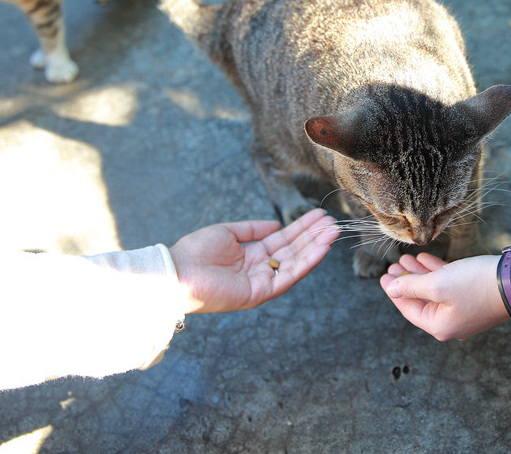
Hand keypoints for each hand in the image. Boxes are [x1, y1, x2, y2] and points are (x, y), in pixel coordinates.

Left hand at [169, 208, 338, 313]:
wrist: (178, 272)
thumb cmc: (195, 252)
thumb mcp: (227, 232)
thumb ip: (252, 229)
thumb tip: (276, 225)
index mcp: (252, 255)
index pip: (283, 240)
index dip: (301, 228)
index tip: (319, 216)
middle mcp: (260, 269)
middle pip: (293, 251)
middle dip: (313, 237)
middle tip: (332, 223)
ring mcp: (261, 282)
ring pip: (295, 263)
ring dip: (315, 248)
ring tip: (332, 233)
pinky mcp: (260, 293)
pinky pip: (288, 277)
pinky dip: (306, 263)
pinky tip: (320, 249)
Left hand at [380, 253, 507, 340]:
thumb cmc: (474, 284)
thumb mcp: (436, 284)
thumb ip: (411, 287)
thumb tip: (391, 289)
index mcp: (440, 326)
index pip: (409, 309)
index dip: (394, 291)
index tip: (383, 276)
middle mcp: (451, 323)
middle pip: (421, 300)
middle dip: (406, 281)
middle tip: (393, 265)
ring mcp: (464, 312)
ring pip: (435, 291)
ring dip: (420, 274)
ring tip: (406, 258)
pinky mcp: (474, 298)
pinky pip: (449, 287)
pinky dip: (437, 273)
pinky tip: (426, 259)